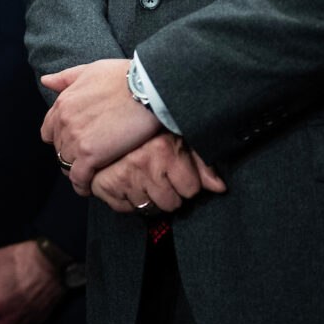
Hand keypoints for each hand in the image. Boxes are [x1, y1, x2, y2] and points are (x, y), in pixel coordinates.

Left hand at [40, 58, 160, 194]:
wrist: (147, 88)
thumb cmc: (125, 76)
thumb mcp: (91, 70)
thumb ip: (66, 78)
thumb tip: (45, 80)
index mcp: (63, 103)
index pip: (49, 130)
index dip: (60, 139)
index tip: (74, 145)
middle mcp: (64, 121)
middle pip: (59, 148)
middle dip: (70, 155)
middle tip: (87, 163)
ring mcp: (75, 139)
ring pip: (66, 164)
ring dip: (76, 171)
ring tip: (90, 176)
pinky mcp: (91, 155)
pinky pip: (79, 178)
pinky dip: (82, 185)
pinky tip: (90, 188)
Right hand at [91, 133, 226, 213]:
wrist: (111, 115)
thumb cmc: (147, 126)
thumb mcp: (179, 137)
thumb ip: (202, 163)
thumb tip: (220, 188)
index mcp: (163, 149)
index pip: (191, 190)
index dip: (187, 182)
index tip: (177, 171)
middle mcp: (141, 163)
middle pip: (170, 203)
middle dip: (168, 193)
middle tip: (159, 176)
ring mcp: (121, 175)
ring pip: (148, 208)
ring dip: (147, 197)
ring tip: (143, 178)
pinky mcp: (103, 185)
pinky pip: (124, 208)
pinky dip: (126, 200)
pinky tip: (127, 184)